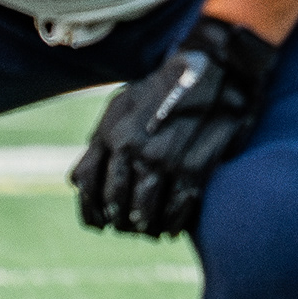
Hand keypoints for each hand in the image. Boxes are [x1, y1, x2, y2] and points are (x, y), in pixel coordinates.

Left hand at [72, 16, 279, 237]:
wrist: (219, 68)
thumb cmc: (166, 86)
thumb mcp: (123, 104)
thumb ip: (99, 141)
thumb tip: (78, 181)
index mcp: (113, 133)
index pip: (89, 186)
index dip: (92, 209)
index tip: (100, 220)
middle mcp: (135, 149)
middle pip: (116, 203)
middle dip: (119, 220)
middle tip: (127, 225)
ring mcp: (166, 160)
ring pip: (145, 212)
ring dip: (144, 227)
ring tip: (148, 230)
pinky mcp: (195, 168)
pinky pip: (177, 210)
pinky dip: (171, 225)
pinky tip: (170, 228)